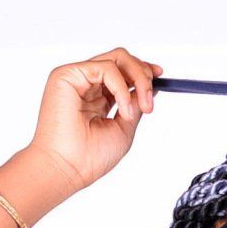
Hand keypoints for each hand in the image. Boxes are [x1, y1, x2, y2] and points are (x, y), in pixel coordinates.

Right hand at [25, 46, 162, 195]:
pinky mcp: (66, 75)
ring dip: (138, 79)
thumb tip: (150, 87)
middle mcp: (85, 85)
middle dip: (144, 74)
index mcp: (96, 97)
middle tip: (150, 99)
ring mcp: (76, 78)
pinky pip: (106, 67)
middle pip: (122, 59)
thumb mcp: (124, 128)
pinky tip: (123, 108)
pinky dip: (122, 86)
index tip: (160, 76)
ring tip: (142, 106)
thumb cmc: (89, 158)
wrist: (67, 169)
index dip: (142, 71)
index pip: (122, 72)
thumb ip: (135, 106)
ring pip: (117, 58)